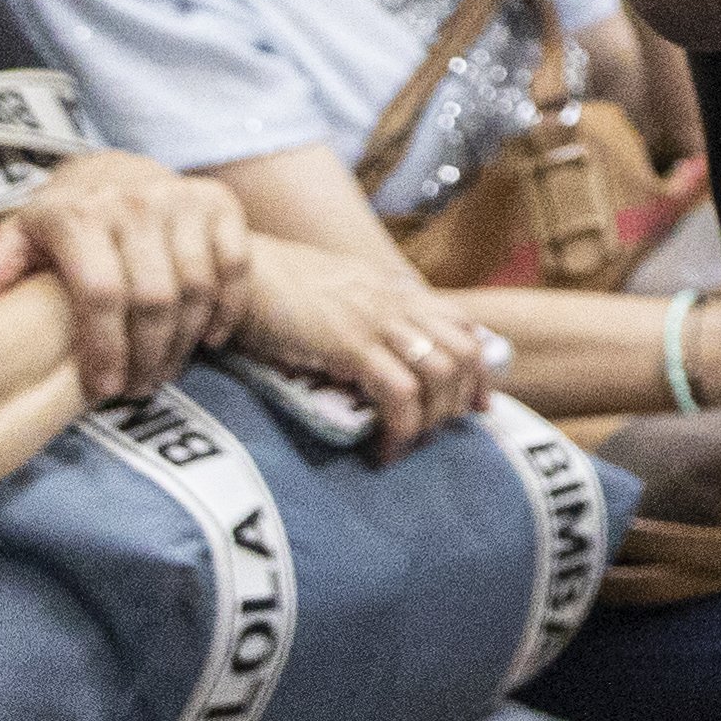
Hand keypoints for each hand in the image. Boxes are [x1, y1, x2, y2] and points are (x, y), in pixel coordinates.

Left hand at [0, 149, 247, 399]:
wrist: (116, 171)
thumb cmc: (62, 221)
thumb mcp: (18, 235)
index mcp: (78, 212)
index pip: (100, 293)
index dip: (105, 348)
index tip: (104, 387)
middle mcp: (134, 200)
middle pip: (153, 298)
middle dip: (147, 356)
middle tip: (136, 389)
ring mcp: (183, 199)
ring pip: (196, 289)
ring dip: (184, 342)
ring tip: (163, 371)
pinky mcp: (221, 203)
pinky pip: (235, 267)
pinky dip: (227, 309)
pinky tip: (206, 339)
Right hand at [225, 237, 493, 461]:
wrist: (240, 271)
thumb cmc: (278, 291)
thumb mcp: (340, 298)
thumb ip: (370, 319)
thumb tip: (385, 359)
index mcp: (397, 293)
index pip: (465, 328)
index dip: (479, 371)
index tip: (476, 406)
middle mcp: (397, 303)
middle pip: (464, 353)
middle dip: (460, 401)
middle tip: (435, 433)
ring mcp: (376, 321)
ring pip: (441, 373)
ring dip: (432, 419)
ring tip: (407, 444)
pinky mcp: (350, 343)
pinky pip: (400, 391)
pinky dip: (401, 426)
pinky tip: (384, 449)